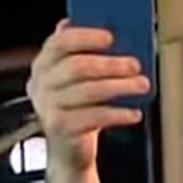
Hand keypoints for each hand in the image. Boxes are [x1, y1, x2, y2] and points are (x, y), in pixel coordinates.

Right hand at [26, 19, 149, 171]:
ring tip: (141, 85)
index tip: (111, 37)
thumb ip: (87, 55)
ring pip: (89, 90)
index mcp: (43, 64)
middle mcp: (40, 83)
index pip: (59, 42)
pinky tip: (135, 113)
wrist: (69, 151)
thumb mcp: (80, 81)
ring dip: (120, 86)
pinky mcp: (60, 127)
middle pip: (77, 66)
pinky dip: (118, 114)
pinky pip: (94, 116)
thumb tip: (111, 31)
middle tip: (135, 65)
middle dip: (110, 64)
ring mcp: (47, 106)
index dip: (86, 37)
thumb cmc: (79, 109)